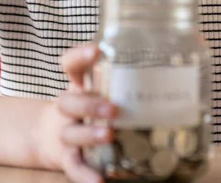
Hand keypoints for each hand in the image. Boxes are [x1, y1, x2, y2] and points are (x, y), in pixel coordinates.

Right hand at [40, 44, 117, 182]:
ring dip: (90, 134)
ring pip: (72, 133)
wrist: (49, 136)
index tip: (96, 51)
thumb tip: (170, 73)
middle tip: (113, 108)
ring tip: (109, 135)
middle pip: (69, 101)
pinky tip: (99, 181)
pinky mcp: (67, 157)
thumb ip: (123, 81)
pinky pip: (74, 166)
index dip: (80, 56)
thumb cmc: (87, 108)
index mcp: (77, 86)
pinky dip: (85, 174)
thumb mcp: (97, 89)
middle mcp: (68, 107)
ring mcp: (65, 132)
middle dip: (91, 104)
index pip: (71, 65)